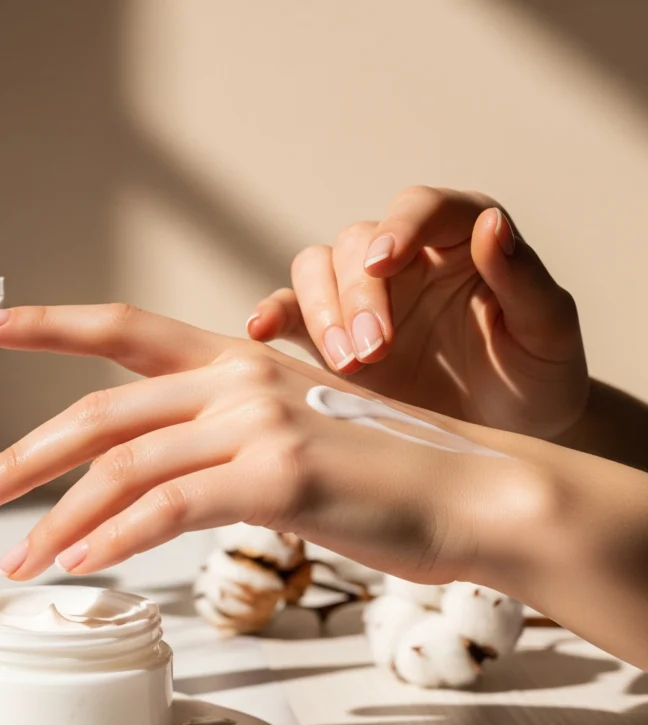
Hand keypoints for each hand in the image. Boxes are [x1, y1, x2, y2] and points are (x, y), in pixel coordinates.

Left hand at [0, 304, 535, 583]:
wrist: (469, 496)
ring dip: (55, 519)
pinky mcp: (276, 473)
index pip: (121, 329)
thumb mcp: (287, 439)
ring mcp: (256, 421)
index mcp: (234, 362)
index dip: (45, 324)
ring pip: (121, 468)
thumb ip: (217, 444)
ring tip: (15, 559)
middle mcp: (237, 378)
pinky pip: (167, 508)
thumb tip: (151, 486)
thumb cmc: (378, 476)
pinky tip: (80, 565)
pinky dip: (115, 539)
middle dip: (21, 456)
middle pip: (98, 413)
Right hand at [248, 186, 588, 439]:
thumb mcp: (548, 333)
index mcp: (461, 237)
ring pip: (317, 269)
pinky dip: (272, 316)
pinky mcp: (331, 335)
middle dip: (359, 294)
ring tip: (347, 364)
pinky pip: (290, 312)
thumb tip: (492, 224)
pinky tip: (259, 333)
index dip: (399, 229)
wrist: (506, 435)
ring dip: (320, 311)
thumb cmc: (536, 379)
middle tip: (373, 351)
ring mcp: (363, 295)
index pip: (420, 207)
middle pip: (358, 244)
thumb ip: (523, 278)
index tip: (386, 264)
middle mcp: (406, 256)